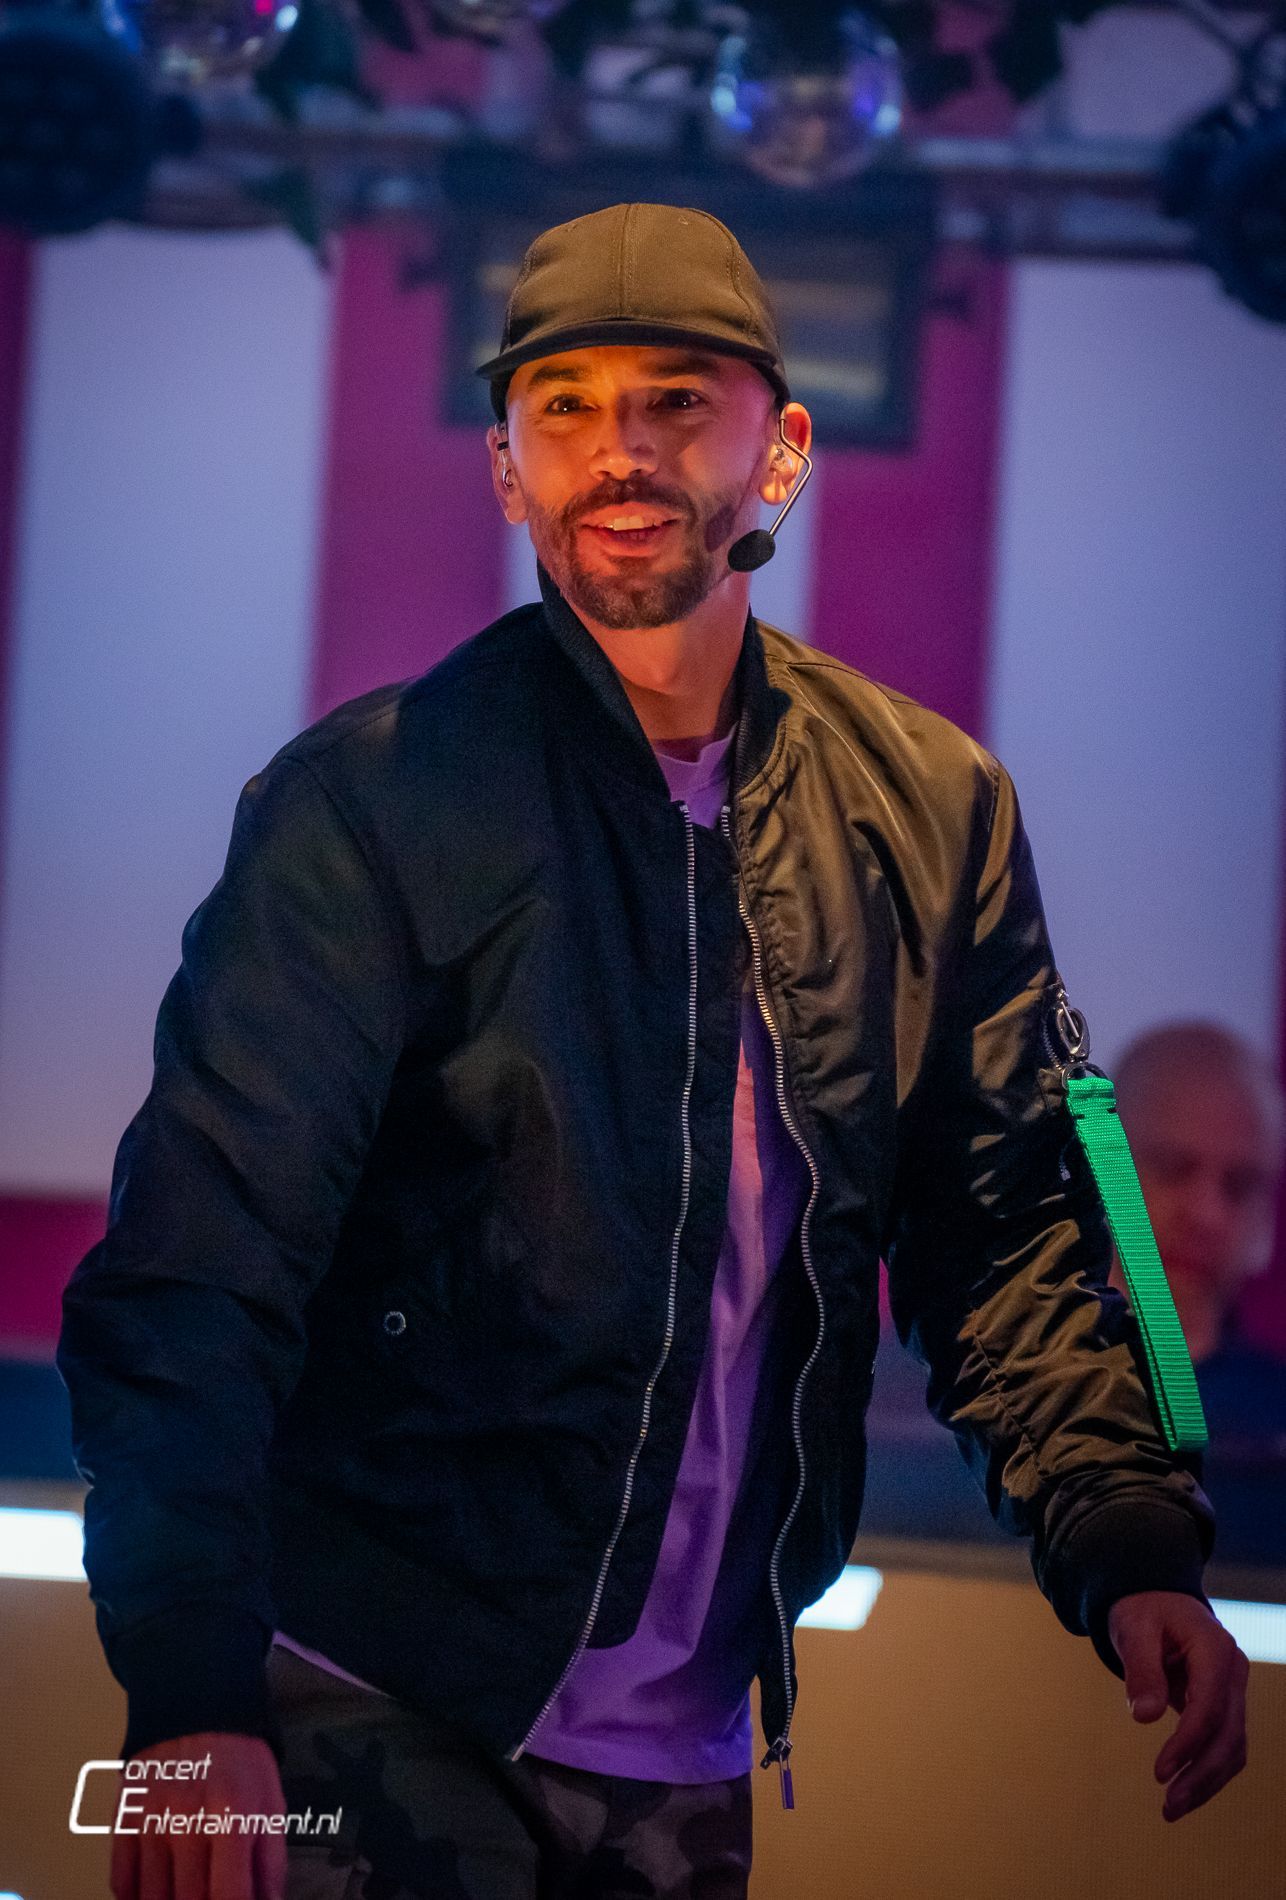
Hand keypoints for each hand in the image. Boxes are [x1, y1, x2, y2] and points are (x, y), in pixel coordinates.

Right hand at [109, 1731, 286, 1899]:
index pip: (229, 1896)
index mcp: (232, 1817)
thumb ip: (270, 1861)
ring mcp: (150, 1823)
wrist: (194, 1707)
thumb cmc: (239, 1759)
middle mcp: (187, 1822)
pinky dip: (135, 1898)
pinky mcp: (124, 1820)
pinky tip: (154, 1893)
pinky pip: (121, 1881)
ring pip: (151, 1899)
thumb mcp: (270, 1802)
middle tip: (210, 1897)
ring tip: (184, 1894)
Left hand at [1108, 1590, 1249, 1820]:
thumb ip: (1141, 1669)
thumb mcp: (1134, 1629)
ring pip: (1233, 1746)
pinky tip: (1185, 1792)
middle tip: (1168, 1805)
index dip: (1187, 1743)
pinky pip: (1226, 1744)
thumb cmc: (1143, 1610)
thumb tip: (1143, 1717)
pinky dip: (1209, 1771)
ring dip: (1207, 1781)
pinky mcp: (1225, 1705)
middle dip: (1201, 1774)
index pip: (1209, 1706)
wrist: (1157, 1599)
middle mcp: (1234, 1671)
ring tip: (1172, 1809)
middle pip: (1229, 1734)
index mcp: (1215, 1648)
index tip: (1159, 1772)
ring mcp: (1234, 1690)